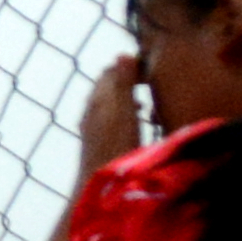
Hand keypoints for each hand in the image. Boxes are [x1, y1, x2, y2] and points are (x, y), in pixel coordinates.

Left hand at [79, 54, 148, 172]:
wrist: (99, 186)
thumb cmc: (117, 148)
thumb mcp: (125, 112)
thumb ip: (124, 84)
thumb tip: (123, 54)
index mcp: (98, 100)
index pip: (110, 72)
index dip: (130, 66)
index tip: (151, 67)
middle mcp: (90, 111)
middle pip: (107, 86)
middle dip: (127, 80)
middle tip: (151, 81)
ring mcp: (90, 127)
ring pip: (108, 103)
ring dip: (126, 97)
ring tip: (145, 102)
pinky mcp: (95, 142)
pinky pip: (110, 118)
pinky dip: (124, 112)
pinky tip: (136, 122)